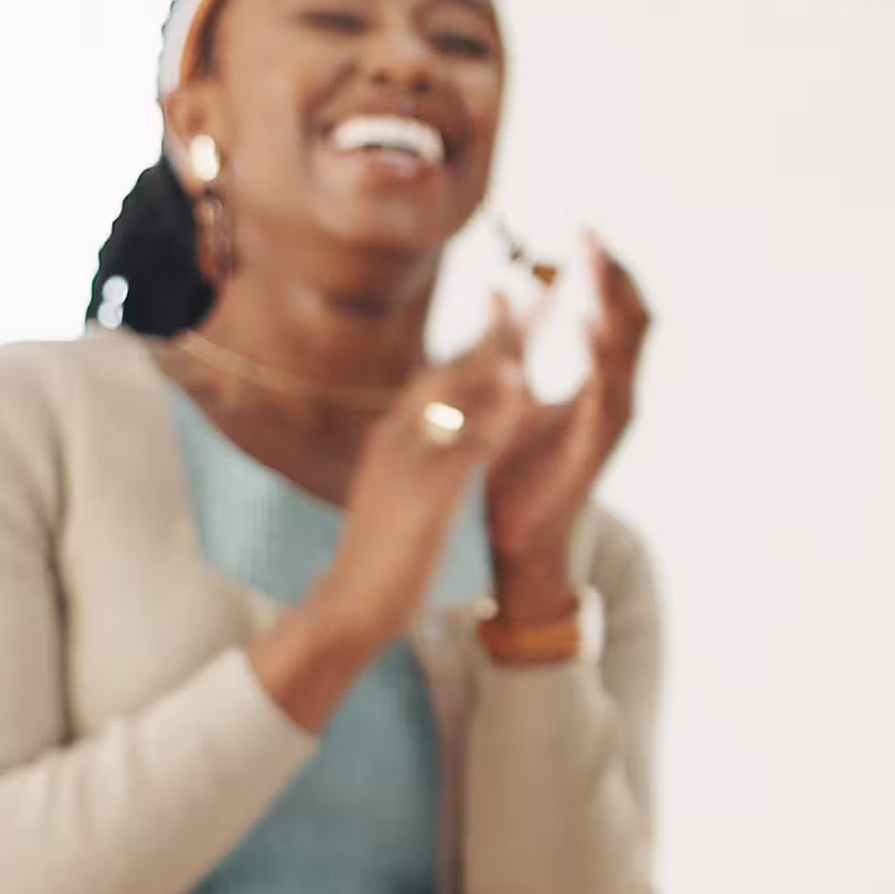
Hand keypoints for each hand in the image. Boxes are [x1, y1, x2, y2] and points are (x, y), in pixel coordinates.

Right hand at [251, 310, 539, 728]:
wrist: (350, 603)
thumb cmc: (384, 554)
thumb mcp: (403, 490)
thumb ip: (426, 457)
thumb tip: (452, 433)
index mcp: (397, 435)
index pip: (444, 372)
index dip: (484, 336)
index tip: (517, 301)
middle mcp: (399, 435)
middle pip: (454, 367)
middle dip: (500, 327)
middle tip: (544, 290)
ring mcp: (408, 459)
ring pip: (456, 391)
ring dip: (498, 348)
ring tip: (537, 312)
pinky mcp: (423, 491)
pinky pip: (462, 442)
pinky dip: (492, 408)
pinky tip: (522, 387)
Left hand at [484, 233, 653, 613]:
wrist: (518, 543)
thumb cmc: (514, 474)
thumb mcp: (507, 395)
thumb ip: (509, 347)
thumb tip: (494, 291)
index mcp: (598, 385)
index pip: (615, 315)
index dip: (605, 273)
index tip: (585, 231)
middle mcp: (614, 398)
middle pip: (633, 322)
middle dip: (615, 276)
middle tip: (591, 234)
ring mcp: (609, 422)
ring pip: (626, 349)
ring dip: (612, 302)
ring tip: (598, 261)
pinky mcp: (595, 445)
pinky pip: (606, 391)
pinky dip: (599, 353)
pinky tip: (586, 322)